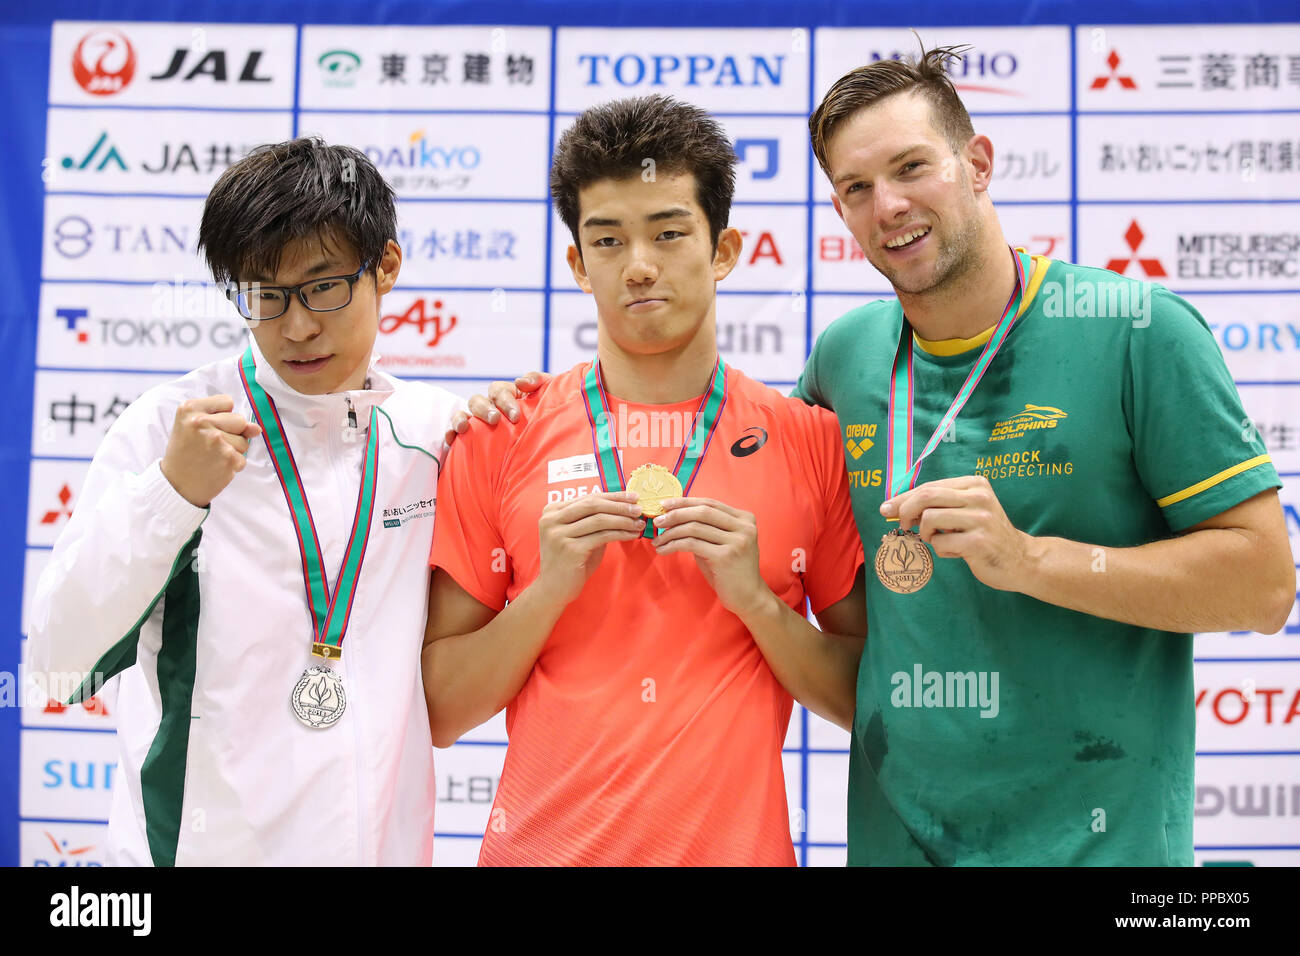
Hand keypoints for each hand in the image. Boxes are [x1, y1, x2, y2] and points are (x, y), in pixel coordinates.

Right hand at [160, 395, 261, 507]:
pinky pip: (242, 459)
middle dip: (232, 433)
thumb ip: (227, 420)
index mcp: (189, 408)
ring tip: (211, 457)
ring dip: (232, 451)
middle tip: (208, 445)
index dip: (221, 416)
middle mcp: (201, 421)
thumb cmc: (185, 454)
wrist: (175, 485)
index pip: (227, 402)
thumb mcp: (196, 428)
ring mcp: (216, 440)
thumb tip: (256, 428)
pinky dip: (232, 465)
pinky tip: (215, 467)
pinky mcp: (228, 458)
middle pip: (240, 420)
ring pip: (244, 441)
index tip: (205, 428)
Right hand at [443, 372, 550, 444]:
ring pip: (463, 415)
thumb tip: (521, 381)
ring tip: (464, 428)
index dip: (504, 399)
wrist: (546, 456)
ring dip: (461, 418)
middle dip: (484, 409)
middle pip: (477, 401)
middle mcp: (489, 410)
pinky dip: (449, 433)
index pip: (498, 390)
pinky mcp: (468, 442)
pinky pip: (453, 434)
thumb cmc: (548, 422)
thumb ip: (540, 382)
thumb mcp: (549, 398)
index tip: (515, 416)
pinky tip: (451, 439)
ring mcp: (477, 426)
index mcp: (507, 398)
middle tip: (495, 420)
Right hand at [536, 491, 644, 605]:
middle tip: (639, 508)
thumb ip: (593, 520)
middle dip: (620, 505)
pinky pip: (602, 536)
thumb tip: (623, 507)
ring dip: (623, 520)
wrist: (553, 588)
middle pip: (593, 505)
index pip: (588, 497)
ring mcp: (559, 534)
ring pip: (600, 520)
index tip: (633, 496)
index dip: (613, 496)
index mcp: (552, 511)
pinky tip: (631, 535)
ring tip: (639, 523)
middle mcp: (552, 519)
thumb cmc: (569, 561)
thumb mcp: (578, 535)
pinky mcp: (570, 549)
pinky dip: (620, 534)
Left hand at [651, 497, 768, 614]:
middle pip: (702, 512)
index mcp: (744, 519)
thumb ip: (706, 528)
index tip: (665, 504)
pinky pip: (691, 544)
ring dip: (671, 533)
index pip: (710, 503)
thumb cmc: (730, 570)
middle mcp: (744, 527)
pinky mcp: (725, 556)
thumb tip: (674, 516)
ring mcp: (736, 541)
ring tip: (658, 540)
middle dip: (676, 514)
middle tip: (658, 521)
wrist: (748, 597)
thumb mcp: (721, 543)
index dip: (685, 502)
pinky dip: (673, 545)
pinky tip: (664, 550)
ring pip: (694, 528)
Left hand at [880, 476, 1033, 590]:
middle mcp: (979, 497)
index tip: (886, 508)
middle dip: (905, 511)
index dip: (903, 498)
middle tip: (903, 526)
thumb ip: (939, 504)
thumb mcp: (967, 511)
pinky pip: (940, 543)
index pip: (929, 486)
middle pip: (926, 496)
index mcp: (974, 484)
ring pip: (930, 519)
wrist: (1021, 560)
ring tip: (938, 540)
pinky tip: (956, 552)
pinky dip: (941, 550)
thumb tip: (894, 506)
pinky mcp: (979, 542)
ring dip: (926, 534)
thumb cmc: (985, 534)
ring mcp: (981, 519)